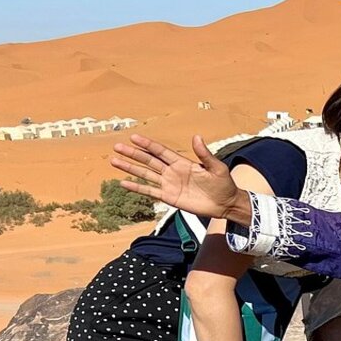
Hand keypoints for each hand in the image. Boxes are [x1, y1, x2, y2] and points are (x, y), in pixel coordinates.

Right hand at [110, 134, 249, 223]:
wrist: (225, 204)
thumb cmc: (223, 184)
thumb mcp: (216, 167)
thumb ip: (205, 154)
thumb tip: (197, 136)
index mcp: (182, 162)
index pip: (160, 151)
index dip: (147, 144)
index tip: (133, 137)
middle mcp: (172, 171)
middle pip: (148, 161)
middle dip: (133, 154)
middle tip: (117, 146)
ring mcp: (169, 184)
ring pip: (145, 174)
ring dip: (130, 168)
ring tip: (114, 161)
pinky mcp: (169, 197)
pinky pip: (150, 192)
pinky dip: (137, 188)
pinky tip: (123, 183)